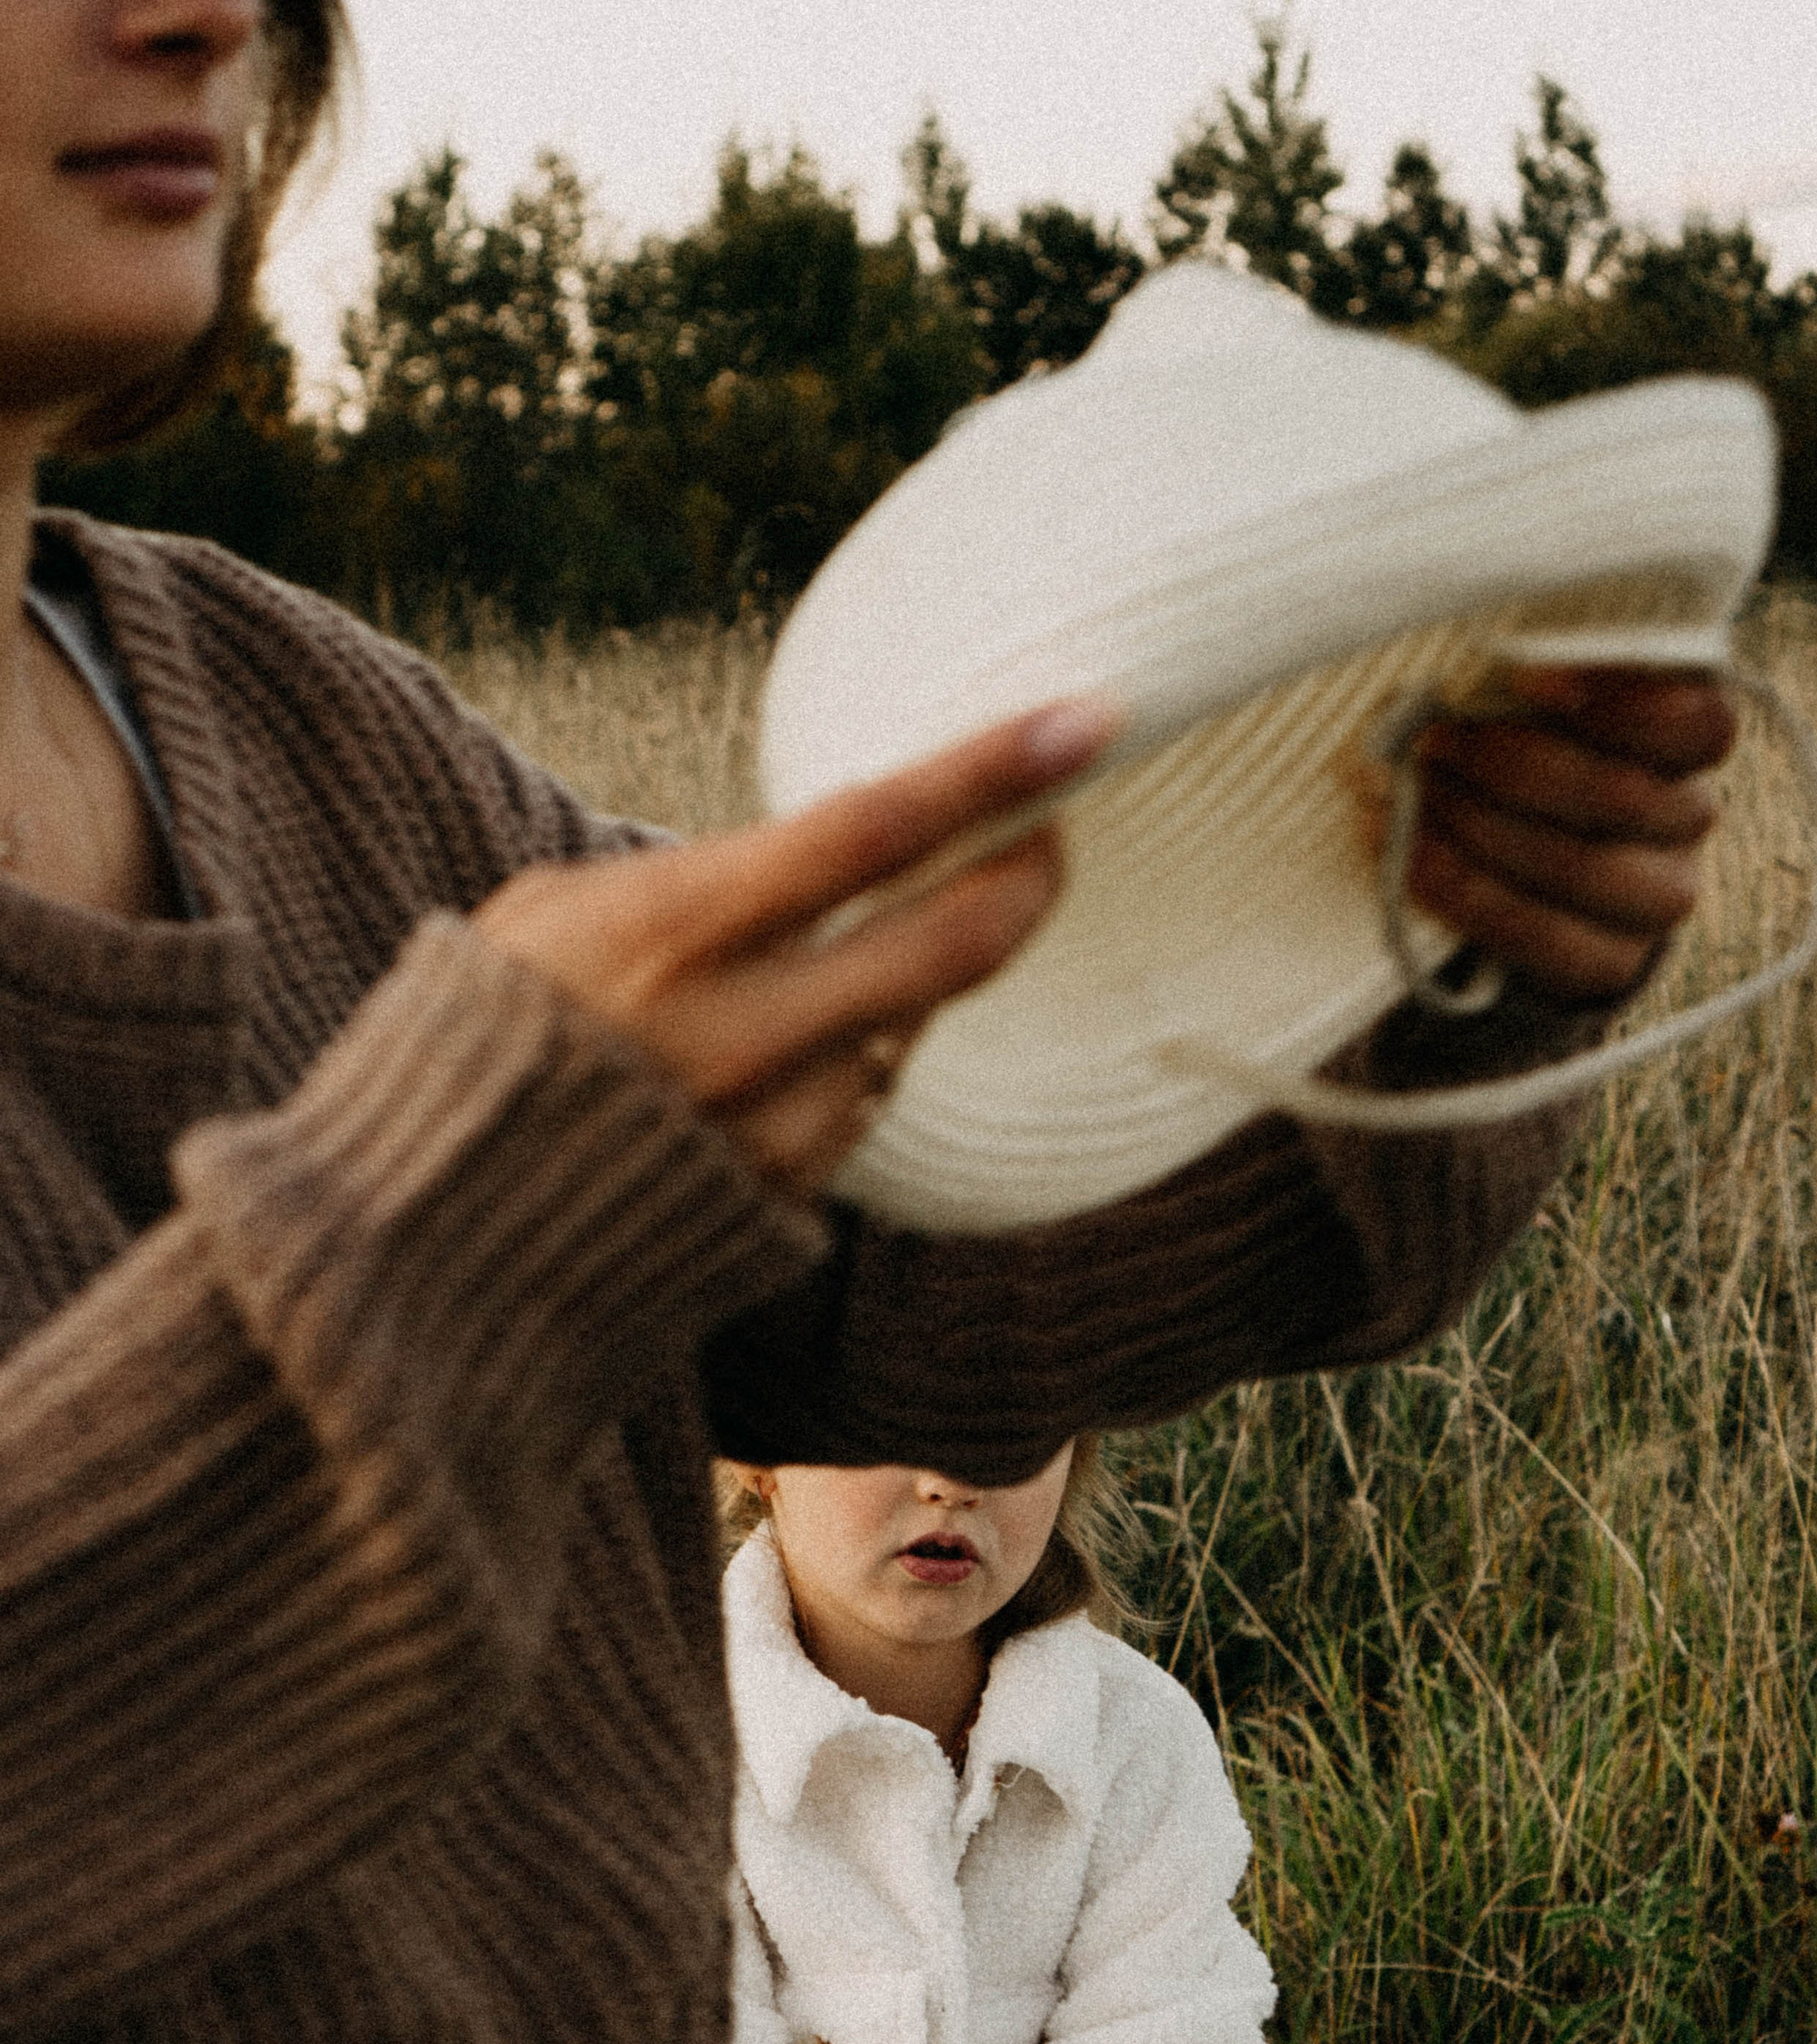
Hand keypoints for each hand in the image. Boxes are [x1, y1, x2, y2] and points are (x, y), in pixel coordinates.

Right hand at [473, 699, 1118, 1191]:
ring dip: (917, 976)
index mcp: (673, 931)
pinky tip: (792, 1047)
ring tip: (863, 946)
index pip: (873, 829)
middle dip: (1027, 876)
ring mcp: (777, 1129)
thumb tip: (823, 845)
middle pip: (954, 942)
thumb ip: (691, 879)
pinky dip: (852, 1058)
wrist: (427, 1242)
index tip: (1082, 721)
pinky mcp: (787, 1202)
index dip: (992, 771)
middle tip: (1048, 835)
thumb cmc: (477, 1039)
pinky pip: (860, 1105)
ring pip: (912, 1026)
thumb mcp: (551, 917)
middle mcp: (743, 1034)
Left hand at [1407, 666, 1736, 1007]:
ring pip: (1580, 866)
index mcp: (1686, 741)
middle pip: (1620, 795)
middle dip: (1508, 765)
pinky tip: (1407, 860)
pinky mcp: (1613, 962)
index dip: (1622, 701)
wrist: (1515, 888)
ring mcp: (1660, 897)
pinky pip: (1541, 935)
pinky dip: (1463, 893)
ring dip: (1479, 826)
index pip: (1698, 722)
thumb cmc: (1516, 770)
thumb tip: (1442, 683)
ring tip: (1408, 799)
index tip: (1525, 679)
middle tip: (1429, 742)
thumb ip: (1510, 694)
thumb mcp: (1521, 716)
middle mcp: (1688, 818)